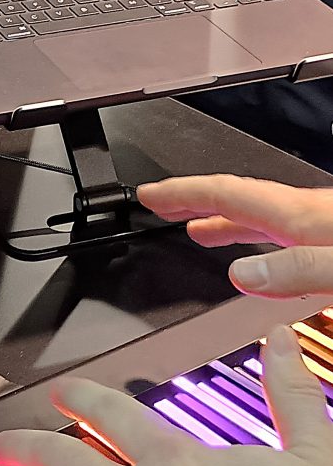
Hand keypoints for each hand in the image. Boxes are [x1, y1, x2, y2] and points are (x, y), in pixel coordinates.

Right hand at [137, 175, 332, 297]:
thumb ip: (296, 269)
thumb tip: (240, 273)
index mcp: (301, 215)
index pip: (227, 194)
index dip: (182, 193)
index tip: (150, 195)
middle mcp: (307, 212)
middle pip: (237, 199)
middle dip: (192, 201)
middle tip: (159, 206)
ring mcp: (320, 221)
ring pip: (259, 214)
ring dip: (221, 219)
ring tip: (196, 229)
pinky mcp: (330, 234)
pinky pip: (281, 228)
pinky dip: (254, 233)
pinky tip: (259, 251)